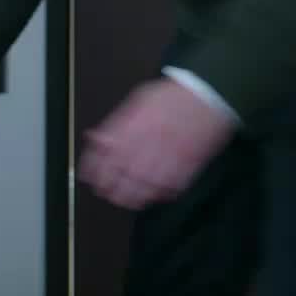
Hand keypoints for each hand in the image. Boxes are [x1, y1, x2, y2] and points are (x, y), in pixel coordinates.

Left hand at [79, 78, 233, 208]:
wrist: (204, 98)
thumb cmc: (171, 97)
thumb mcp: (134, 103)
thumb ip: (113, 125)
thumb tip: (95, 139)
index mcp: (127, 135)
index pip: (100, 164)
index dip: (92, 173)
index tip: (91, 176)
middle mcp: (142, 153)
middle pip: (117, 186)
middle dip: (110, 191)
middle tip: (108, 190)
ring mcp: (162, 166)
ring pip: (140, 195)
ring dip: (131, 198)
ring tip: (128, 198)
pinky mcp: (182, 173)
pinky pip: (165, 193)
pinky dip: (158, 195)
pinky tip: (154, 191)